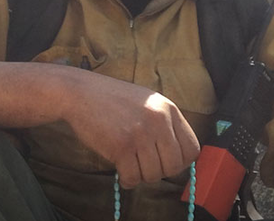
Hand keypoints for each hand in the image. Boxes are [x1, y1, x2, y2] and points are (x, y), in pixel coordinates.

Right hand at [61, 71, 200, 188]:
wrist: (80, 93)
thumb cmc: (112, 99)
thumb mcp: (147, 102)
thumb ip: (165, 123)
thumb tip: (179, 155)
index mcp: (169, 109)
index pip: (192, 149)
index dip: (181, 162)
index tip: (166, 162)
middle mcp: (159, 121)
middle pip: (174, 166)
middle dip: (159, 172)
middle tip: (144, 165)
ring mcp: (140, 134)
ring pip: (153, 175)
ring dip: (141, 175)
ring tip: (130, 164)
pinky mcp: (121, 146)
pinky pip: (132, 177)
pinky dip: (127, 180)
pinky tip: (121, 171)